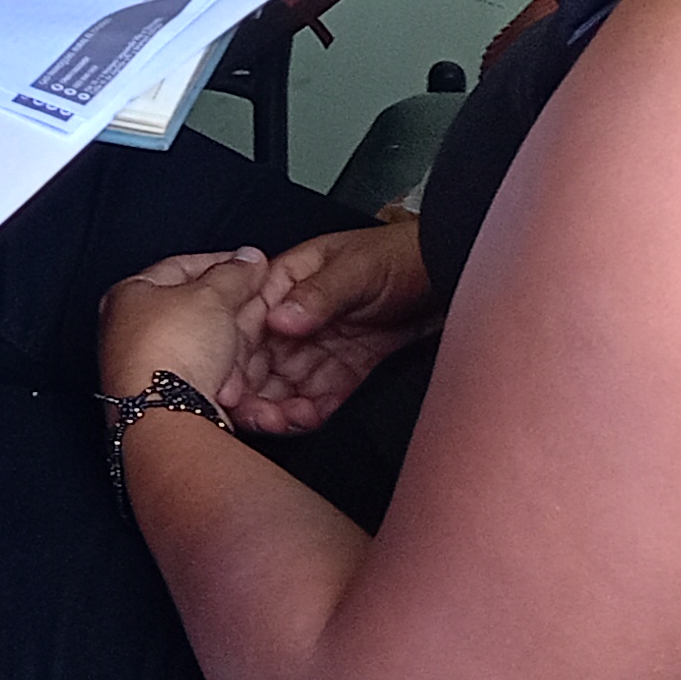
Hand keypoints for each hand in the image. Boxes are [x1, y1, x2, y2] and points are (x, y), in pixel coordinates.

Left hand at [95, 245, 273, 415]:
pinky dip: (222, 380)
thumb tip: (247, 258)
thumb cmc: (170, 352)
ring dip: (229, 353)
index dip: (221, 264)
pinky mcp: (162, 400)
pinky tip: (232, 384)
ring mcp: (144, 368)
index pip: (181, 266)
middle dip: (229, 314)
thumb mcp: (211, 297)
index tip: (250, 267)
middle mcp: (129, 330)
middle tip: (257, 312)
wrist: (165, 416)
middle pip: (194, 312)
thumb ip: (233, 273)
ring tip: (243, 354)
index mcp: (129, 294)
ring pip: (203, 351)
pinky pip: (203, 382)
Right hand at [232, 220, 442, 435]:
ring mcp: (316, 346)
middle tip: (256, 416)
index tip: (232, 385)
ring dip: (277, 409)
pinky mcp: (341, 371)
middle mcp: (293, 319)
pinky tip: (306, 421)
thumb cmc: (399, 256)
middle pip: (257, 361)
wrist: (448, 276)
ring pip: (282, 386)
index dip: (233, 356)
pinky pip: (316, 398)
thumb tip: (280, 320)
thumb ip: (317, 295)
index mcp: (283, 284)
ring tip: (283, 423)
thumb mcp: (355, 269)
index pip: (245, 324)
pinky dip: (308, 414)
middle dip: (251, 392)